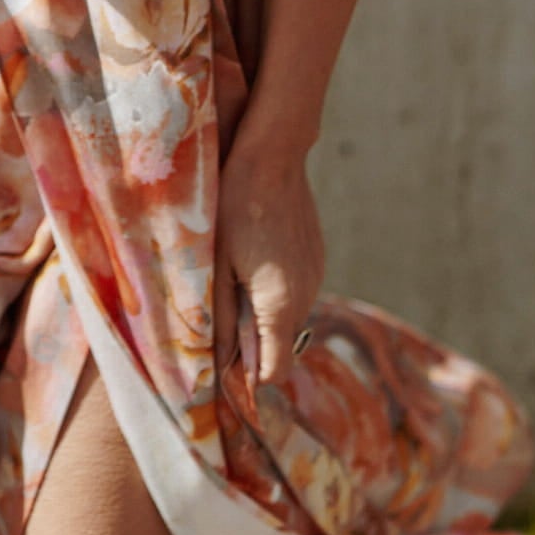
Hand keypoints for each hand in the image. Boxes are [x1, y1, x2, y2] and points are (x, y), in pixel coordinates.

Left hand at [212, 131, 324, 387]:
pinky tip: (255, 259)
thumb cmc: (235, 209)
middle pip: (282, 346)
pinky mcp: (317, 258)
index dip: (251, 378)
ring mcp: (316, 275)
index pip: (276, 372)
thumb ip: (221, 320)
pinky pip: (298, 291)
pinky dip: (277, 291)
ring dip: (265, 315)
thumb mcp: (217, 266)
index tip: (226, 367)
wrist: (273, 156)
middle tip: (223, 315)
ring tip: (237, 279)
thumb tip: (220, 363)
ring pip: (289, 317)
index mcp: (278, 304)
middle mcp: (306, 295)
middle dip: (255, 344)